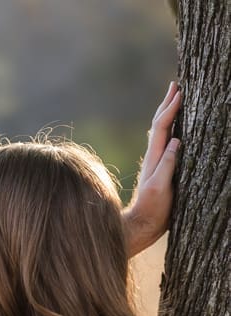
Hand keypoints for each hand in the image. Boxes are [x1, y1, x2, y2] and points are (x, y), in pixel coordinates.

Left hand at [124, 81, 181, 255]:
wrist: (141, 226)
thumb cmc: (153, 210)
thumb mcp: (160, 188)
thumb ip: (168, 165)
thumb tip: (177, 141)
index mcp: (155, 157)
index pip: (163, 126)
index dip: (171, 108)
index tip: (180, 90)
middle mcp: (154, 156)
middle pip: (159, 124)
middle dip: (168, 103)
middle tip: (176, 84)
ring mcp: (156, 162)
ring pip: (161, 131)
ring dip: (167, 113)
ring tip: (174, 99)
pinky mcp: (159, 170)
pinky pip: (164, 142)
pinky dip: (169, 129)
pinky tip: (173, 129)